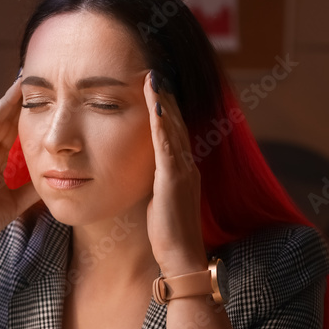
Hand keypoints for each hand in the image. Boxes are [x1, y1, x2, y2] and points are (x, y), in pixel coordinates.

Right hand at [0, 76, 38, 252]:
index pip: (13, 132)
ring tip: (17, 83)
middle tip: (32, 78)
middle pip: (3, 122)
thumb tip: (53, 177)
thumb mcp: (16, 202)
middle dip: (17, 101)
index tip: (43, 98)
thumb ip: (31, 188)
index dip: (26, 116)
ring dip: (4, 102)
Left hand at [144, 70, 207, 276]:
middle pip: (176, 123)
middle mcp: (187, 166)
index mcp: (182, 170)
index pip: (173, 131)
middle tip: (155, 71)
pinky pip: (167, 146)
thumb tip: (142, 173)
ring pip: (173, 129)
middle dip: (165, 97)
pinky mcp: (174, 181)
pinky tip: (155, 106)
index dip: (166, 108)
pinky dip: (162, 124)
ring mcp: (183, 172)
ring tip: (154, 77)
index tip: (155, 86)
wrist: (181, 257)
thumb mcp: (159, 201)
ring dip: (164, 102)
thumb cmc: (168, 234)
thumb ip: (155, 183)